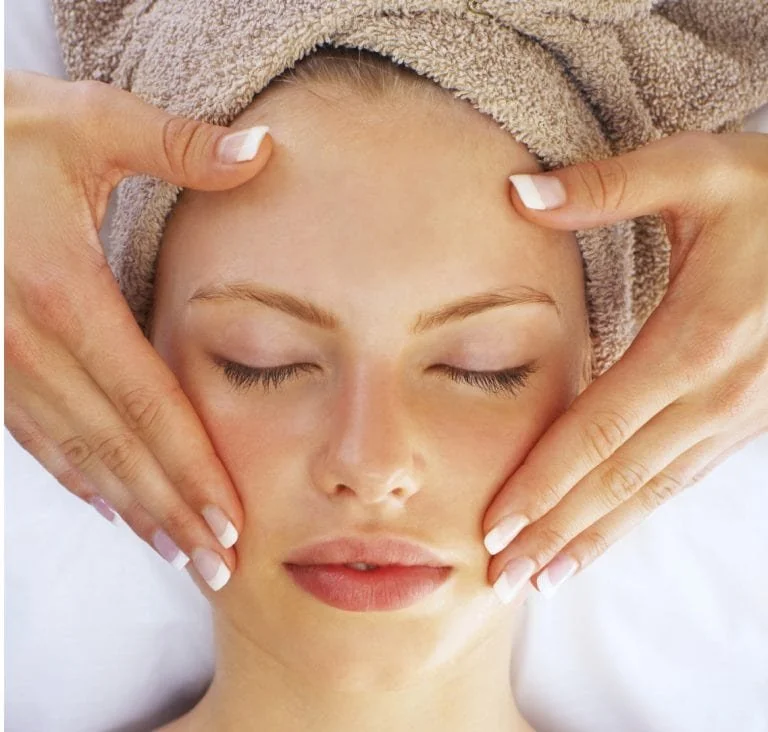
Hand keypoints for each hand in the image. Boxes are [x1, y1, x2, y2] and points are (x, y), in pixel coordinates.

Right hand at [5, 70, 272, 590]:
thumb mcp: (87, 121)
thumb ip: (178, 147)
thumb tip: (264, 151)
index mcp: (65, 294)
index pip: (148, 403)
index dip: (193, 465)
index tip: (232, 517)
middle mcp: (28, 345)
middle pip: (117, 448)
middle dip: (172, 511)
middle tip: (217, 564)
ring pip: (76, 456)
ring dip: (131, 510)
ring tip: (175, 553)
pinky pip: (36, 437)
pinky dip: (78, 478)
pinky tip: (109, 506)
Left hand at [483, 130, 767, 602]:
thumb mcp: (698, 169)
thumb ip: (607, 185)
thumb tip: (517, 193)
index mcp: (695, 340)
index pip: (599, 429)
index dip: (543, 481)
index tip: (494, 526)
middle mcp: (716, 395)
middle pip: (617, 479)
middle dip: (554, 532)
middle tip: (500, 578)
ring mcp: (735, 417)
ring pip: (649, 494)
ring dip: (590, 538)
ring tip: (539, 579)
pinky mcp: (742, 421)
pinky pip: (677, 481)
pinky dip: (631, 516)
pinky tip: (600, 536)